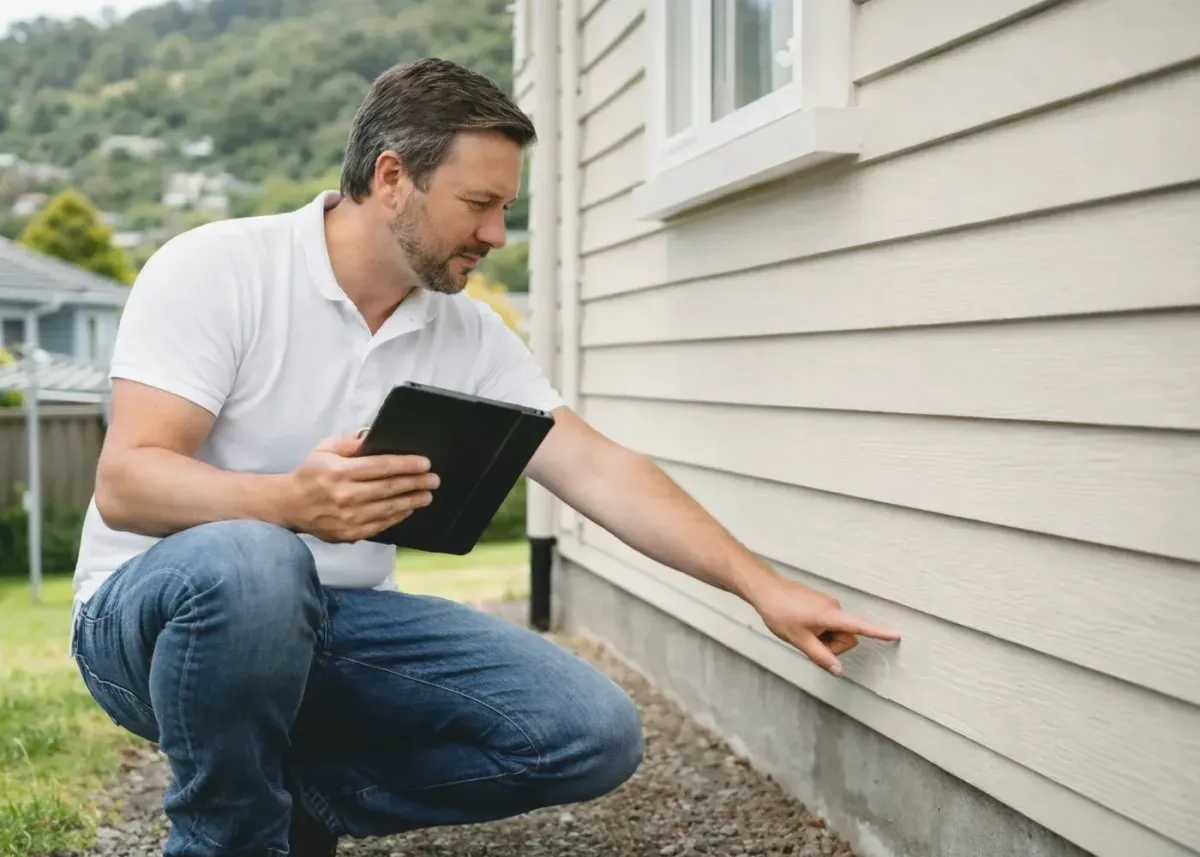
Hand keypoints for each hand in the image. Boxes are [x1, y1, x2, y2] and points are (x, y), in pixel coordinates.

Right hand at [281, 432, 438, 542]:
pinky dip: (397, 517)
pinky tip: (408, 509)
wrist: (289, 505)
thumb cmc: (310, 473)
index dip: (406, 465)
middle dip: (415, 483)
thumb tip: (372, 435)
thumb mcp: (324, 449)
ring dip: (411, 501)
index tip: (425, 464)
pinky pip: (380, 525)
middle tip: (434, 480)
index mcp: (340, 471)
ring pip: (388, 509)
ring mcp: (348, 517)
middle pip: (389, 488)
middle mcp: (346, 495)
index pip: (381, 467)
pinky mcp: (350, 533)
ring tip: (427, 495)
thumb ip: (349, 442)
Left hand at [748, 574, 900, 676]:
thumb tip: (839, 671)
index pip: (860, 627)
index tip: (897, 635)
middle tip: (808, 641)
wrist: (765, 590)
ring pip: (836, 631)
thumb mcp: (799, 640)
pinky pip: (828, 623)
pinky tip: (800, 625)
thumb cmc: (780, 613)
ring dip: (824, 638)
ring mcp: (828, 604)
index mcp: (831, 616)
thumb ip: (821, 657)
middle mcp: (834, 607)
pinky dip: (819, 629)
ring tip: (801, 630)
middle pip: (847, 636)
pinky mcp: (821, 603)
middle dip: (832, 645)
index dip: (879, 633)